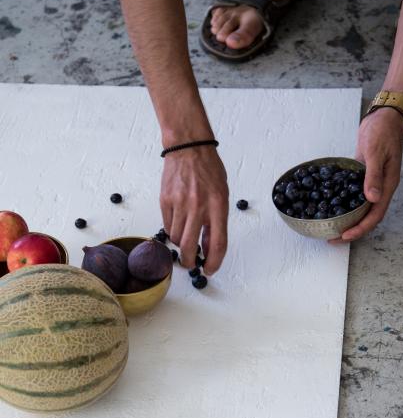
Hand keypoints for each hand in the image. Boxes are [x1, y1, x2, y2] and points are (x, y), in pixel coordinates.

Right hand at [160, 145, 228, 273]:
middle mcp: (198, 207)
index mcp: (218, 206)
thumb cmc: (209, 170)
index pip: (218, 243)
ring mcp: (180, 204)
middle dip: (189, 261)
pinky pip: (167, 225)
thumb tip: (208, 246)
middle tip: (190, 263)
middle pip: (190, 247)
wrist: (189, 149)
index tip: (209, 269)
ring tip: (185, 235)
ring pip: (176, 238)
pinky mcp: (165, 201)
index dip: (214, 261)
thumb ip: (217, 220)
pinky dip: (172, 229)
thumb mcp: (221, 195)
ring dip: (180, 243)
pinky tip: (178, 222)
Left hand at [329, 106, 402, 243]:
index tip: (345, 235)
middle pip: (367, 216)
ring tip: (331, 227)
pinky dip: (343, 202)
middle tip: (332, 238)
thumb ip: (374, 176)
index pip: (375, 214)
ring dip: (348, 219)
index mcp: (387, 185)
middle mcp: (380, 188)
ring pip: (360, 207)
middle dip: (351, 229)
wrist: (383, 118)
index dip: (360, 228)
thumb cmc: (382, 132)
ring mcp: (371, 182)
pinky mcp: (362, 175)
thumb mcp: (376, 153)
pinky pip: (353, 194)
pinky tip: (330, 205)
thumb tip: (372, 199)